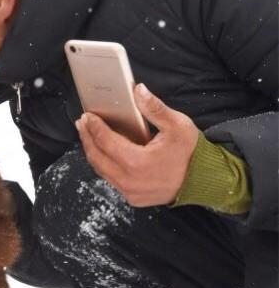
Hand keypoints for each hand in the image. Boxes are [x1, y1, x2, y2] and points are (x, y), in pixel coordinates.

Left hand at [75, 84, 199, 206]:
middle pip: (97, 157)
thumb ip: (154, 108)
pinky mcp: (133, 198)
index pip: (106, 142)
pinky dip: (104, 164)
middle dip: (87, 138)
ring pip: (101, 170)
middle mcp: (129, 181)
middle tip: (82, 123)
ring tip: (88, 134)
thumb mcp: (177, 125)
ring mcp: (130, 192)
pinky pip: (110, 179)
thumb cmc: (191, 153)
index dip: (94, 127)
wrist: (204, 181)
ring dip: (93, 151)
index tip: (87, 115)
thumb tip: (138, 90)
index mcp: (137, 163)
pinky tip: (102, 151)